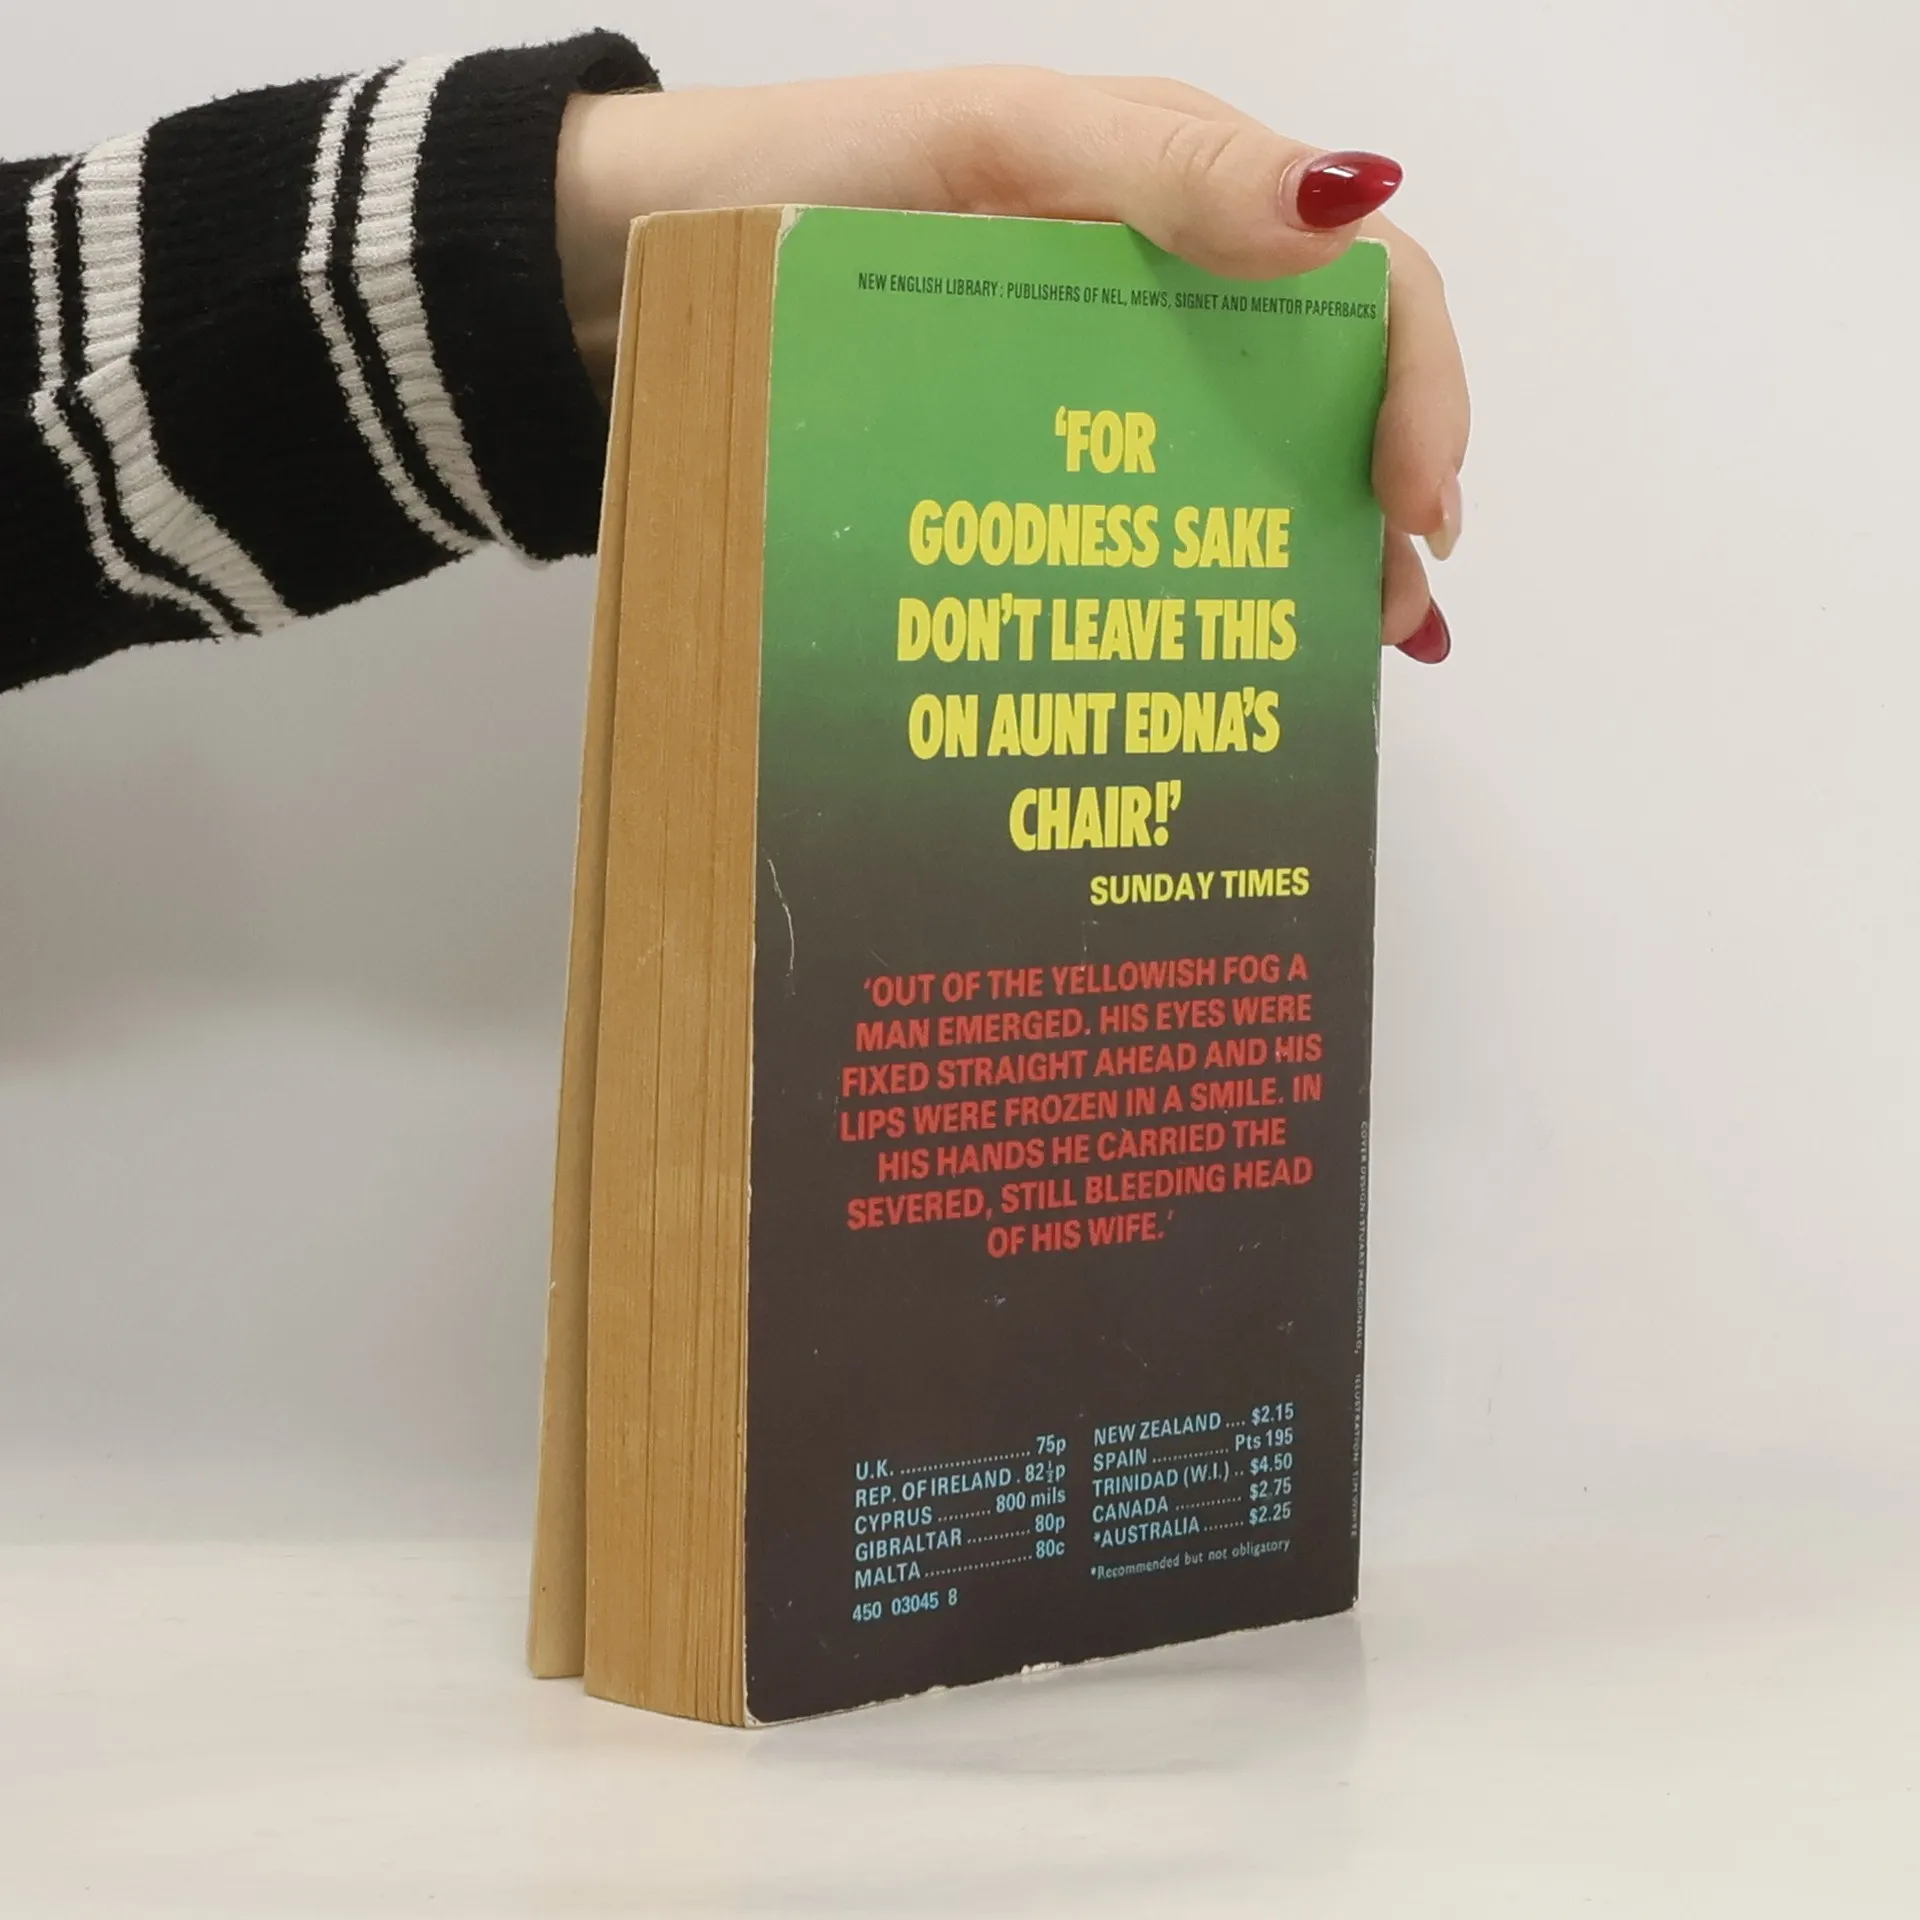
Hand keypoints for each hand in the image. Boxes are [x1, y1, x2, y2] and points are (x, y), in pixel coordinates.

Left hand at [557, 67, 1466, 659]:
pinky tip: (1222, 645)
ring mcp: (1103, 383)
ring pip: (1247, 466)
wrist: (659, 265)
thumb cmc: (825, 180)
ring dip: (1308, 556)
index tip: (1416, 509)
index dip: (1416, 389)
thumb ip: (1168, 171)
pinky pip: (1146, 511)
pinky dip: (1199, 577)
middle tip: (1383, 618)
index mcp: (1188, 197)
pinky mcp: (1039, 452)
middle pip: (1324, 391)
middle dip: (1376, 501)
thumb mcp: (1004, 148)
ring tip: (1328, 655)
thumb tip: (1352, 205)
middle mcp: (1166, 295)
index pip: (1361, 281)